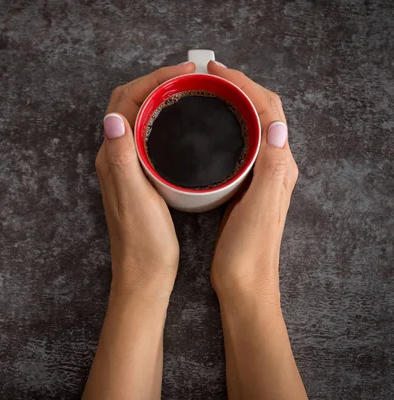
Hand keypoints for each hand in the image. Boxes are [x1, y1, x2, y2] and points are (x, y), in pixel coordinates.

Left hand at [95, 62, 195, 299]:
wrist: (144, 275)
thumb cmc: (143, 242)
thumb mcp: (135, 197)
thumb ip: (122, 157)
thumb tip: (113, 117)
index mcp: (112, 157)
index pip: (125, 102)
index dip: (153, 80)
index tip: (185, 71)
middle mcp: (114, 157)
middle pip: (129, 104)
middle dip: (156, 82)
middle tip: (189, 75)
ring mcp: (126, 167)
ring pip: (139, 118)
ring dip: (159, 98)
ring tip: (188, 89)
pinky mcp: (138, 177)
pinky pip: (147, 135)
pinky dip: (163, 119)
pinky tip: (183, 124)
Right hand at [207, 61, 306, 399]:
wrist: (244, 286)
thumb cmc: (249, 252)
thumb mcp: (260, 209)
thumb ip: (271, 168)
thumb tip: (275, 124)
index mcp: (280, 166)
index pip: (269, 110)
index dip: (244, 84)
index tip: (215, 71)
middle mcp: (274, 166)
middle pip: (262, 112)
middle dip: (237, 87)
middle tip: (206, 75)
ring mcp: (259, 176)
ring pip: (249, 126)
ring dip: (231, 103)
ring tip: (204, 92)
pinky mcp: (243, 186)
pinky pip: (238, 144)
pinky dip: (224, 126)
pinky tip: (205, 129)